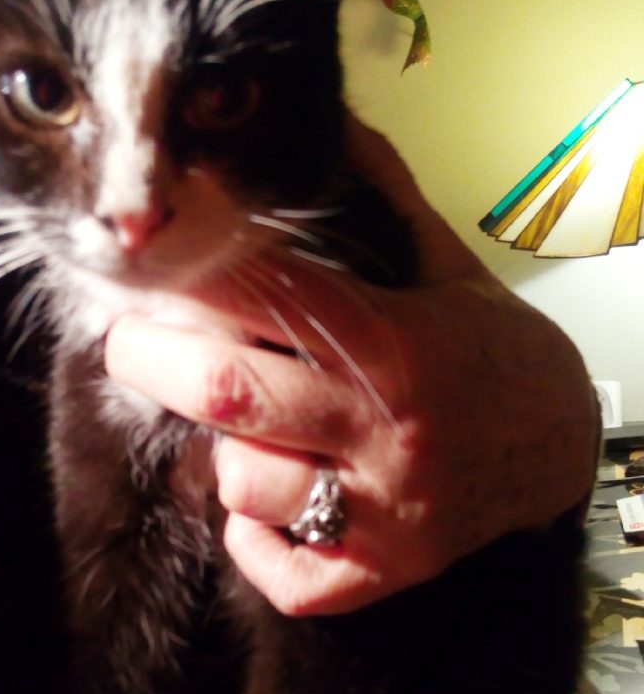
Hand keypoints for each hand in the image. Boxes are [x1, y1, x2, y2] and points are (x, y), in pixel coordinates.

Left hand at [105, 118, 598, 616]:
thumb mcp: (444, 264)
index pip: (267, 296)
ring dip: (218, 449)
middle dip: (153, 359)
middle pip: (229, 393)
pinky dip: (253, 539)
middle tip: (129, 340)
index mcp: (396, 342)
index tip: (146, 263)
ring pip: (244, 484)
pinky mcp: (383, 570)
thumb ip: (380, 195)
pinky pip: (286, 576)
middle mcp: (385, 430)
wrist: (562, 443)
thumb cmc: (492, 349)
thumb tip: (329, 117)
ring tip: (233, 424)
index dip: (190, 274)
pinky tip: (260, 500)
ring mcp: (383, 511)